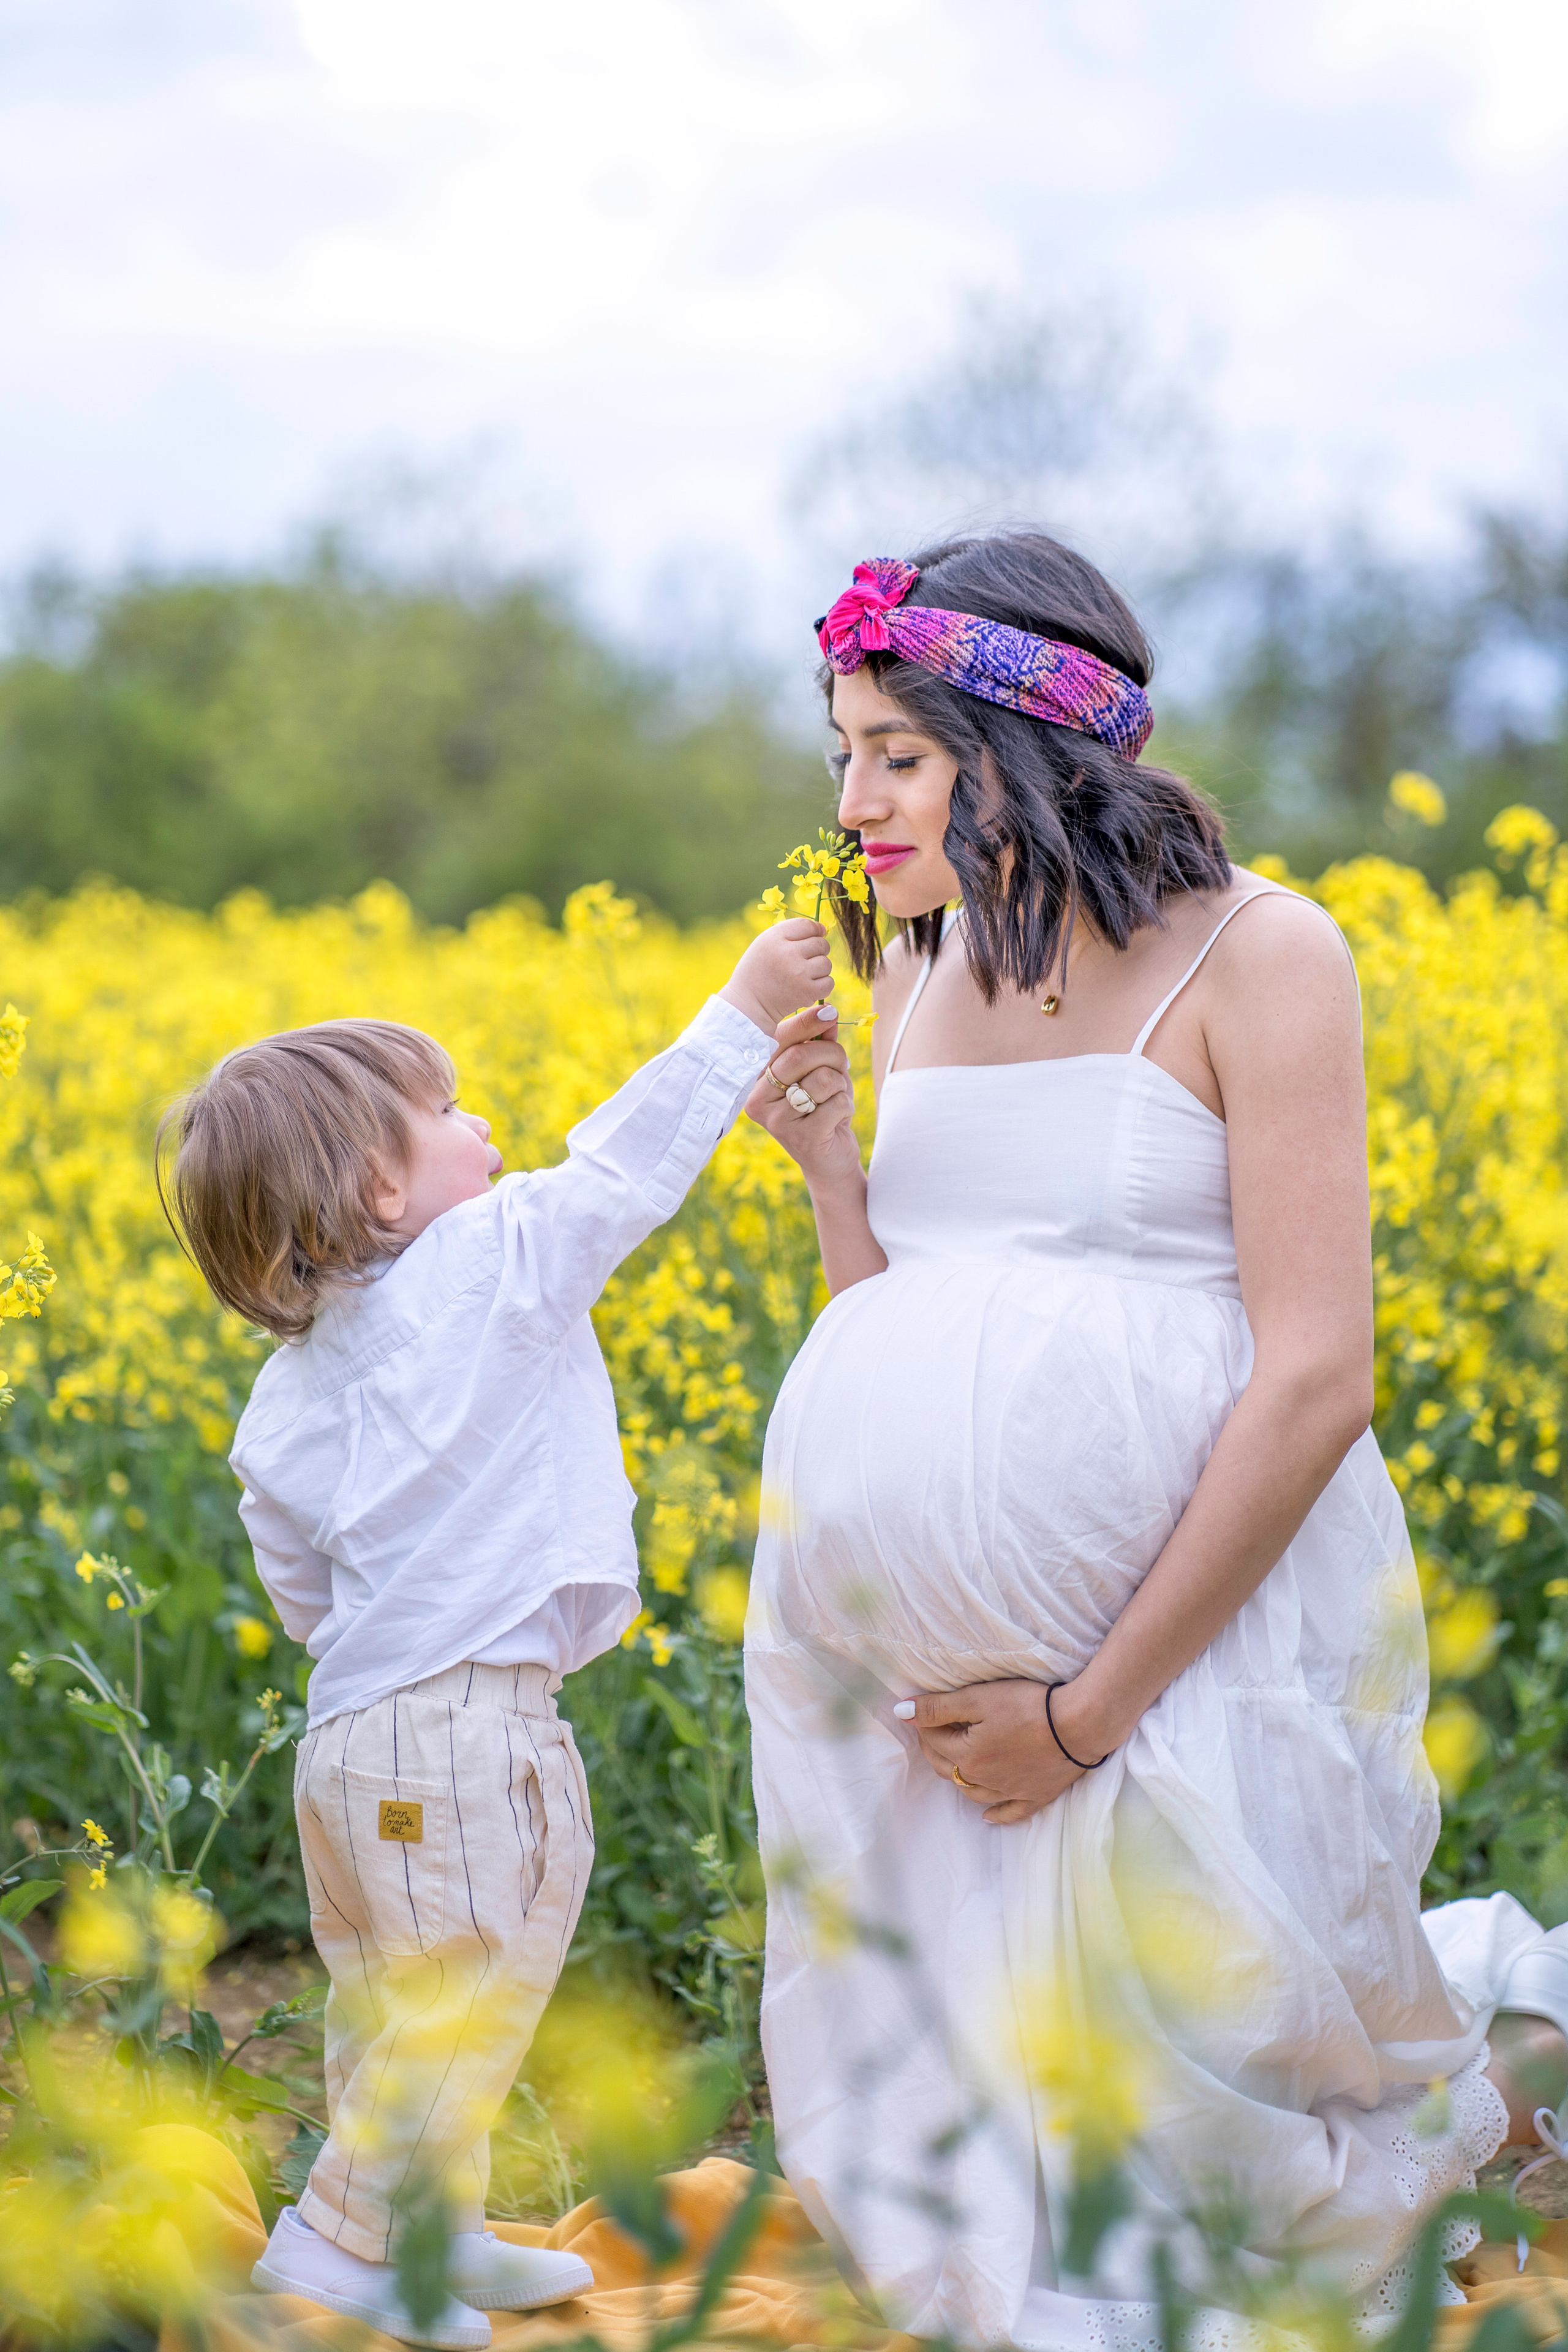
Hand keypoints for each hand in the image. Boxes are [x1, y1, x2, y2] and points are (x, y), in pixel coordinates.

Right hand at [722, 919, 834, 1034]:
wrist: (748, 1004)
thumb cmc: (759, 970)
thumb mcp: (765, 943)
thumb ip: (790, 932)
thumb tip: (823, 929)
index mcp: (774, 938)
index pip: (807, 925)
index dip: (814, 931)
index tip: (812, 938)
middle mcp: (786, 953)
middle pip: (820, 944)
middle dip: (817, 952)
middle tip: (803, 962)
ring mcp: (798, 972)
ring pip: (826, 964)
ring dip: (819, 970)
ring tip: (802, 976)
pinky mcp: (806, 991)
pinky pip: (828, 983)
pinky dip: (821, 987)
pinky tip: (807, 988)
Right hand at [744, 1005, 860, 1187]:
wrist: (828, 1160)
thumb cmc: (822, 1109)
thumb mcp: (822, 1071)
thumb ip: (821, 1043)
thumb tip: (827, 1012)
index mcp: (757, 1080)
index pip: (779, 1041)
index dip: (805, 1022)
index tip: (830, 1012)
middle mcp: (758, 1100)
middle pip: (799, 1057)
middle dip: (831, 1055)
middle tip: (841, 1066)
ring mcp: (777, 1121)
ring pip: (821, 1079)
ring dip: (840, 1084)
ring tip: (835, 1097)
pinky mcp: (801, 1138)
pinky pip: (835, 1103)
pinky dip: (846, 1106)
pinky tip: (838, 1119)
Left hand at [897, 1677, 1105, 1824]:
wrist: (1079, 1725)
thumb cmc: (1029, 1706)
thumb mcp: (978, 1698)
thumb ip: (938, 1707)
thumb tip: (900, 1712)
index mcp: (967, 1756)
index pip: (935, 1741)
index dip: (925, 1725)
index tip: (922, 1711)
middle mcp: (984, 1780)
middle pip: (948, 1769)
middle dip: (935, 1750)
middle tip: (932, 1733)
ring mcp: (1011, 1792)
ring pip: (974, 1793)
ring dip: (959, 1780)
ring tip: (954, 1765)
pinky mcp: (1036, 1796)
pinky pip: (1010, 1813)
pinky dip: (997, 1814)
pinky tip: (988, 1816)